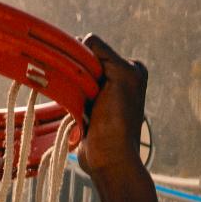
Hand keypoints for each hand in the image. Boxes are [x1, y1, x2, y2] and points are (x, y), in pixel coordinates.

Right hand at [77, 34, 149, 180]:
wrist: (109, 161)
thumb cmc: (118, 121)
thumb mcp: (119, 76)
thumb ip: (102, 53)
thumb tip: (80, 41)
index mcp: (131, 68)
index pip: (96, 47)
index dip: (85, 58)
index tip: (86, 79)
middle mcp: (118, 78)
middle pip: (84, 62)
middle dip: (78, 74)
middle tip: (85, 95)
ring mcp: (102, 95)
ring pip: (75, 77)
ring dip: (72, 88)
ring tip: (83, 107)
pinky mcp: (88, 110)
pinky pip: (70, 94)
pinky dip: (69, 99)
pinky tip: (77, 113)